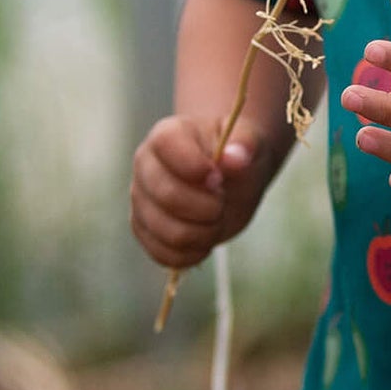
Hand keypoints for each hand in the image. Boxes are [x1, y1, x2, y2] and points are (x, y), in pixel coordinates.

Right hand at [129, 117, 271, 268]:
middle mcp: (145, 166)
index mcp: (166, 135)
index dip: (196, 166)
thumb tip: (235, 159)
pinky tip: (206, 239)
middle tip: (223, 201)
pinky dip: (192, 254)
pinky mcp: (144, 230)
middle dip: (207, 207)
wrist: (229, 177)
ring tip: (217, 221)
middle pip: (167, 196)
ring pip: (167, 232)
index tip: (219, 177)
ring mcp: (141, 200)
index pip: (166, 146)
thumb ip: (244, 145)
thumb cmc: (235, 154)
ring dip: (203, 234)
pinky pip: (162, 254)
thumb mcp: (249, 141)